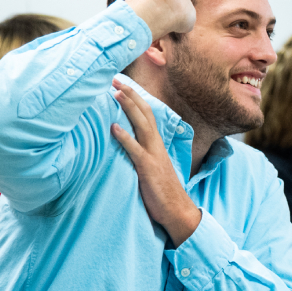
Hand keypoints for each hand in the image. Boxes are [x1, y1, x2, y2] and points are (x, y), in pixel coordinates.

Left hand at [110, 79, 200, 245]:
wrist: (178, 212)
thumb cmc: (162, 192)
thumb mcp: (152, 168)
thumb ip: (141, 154)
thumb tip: (127, 145)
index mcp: (157, 145)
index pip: (147, 115)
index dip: (135, 98)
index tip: (121, 84)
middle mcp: (157, 146)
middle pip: (145, 113)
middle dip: (130, 94)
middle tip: (115, 78)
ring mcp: (153, 156)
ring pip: (142, 126)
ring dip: (128, 107)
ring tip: (115, 93)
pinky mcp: (148, 170)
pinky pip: (136, 151)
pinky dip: (125, 138)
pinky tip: (113, 128)